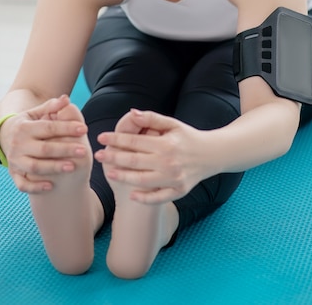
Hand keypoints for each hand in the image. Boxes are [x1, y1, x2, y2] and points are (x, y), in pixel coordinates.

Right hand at [0, 96, 90, 193]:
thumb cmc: (27, 124)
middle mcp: (18, 144)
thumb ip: (50, 107)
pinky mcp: (13, 174)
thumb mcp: (34, 113)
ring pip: (35, 167)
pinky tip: (51, 186)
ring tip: (72, 166)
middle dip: (64, 149)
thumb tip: (66, 98)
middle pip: (44, 149)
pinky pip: (23, 184)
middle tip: (83, 151)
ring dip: (54, 167)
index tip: (84, 129)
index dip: (66, 128)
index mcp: (24, 127)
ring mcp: (15, 160)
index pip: (48, 128)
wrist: (4, 136)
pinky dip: (35, 187)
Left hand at [95, 109, 215, 203]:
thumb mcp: (172, 124)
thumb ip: (151, 118)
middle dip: (114, 157)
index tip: (101, 137)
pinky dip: (145, 198)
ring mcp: (174, 179)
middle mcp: (169, 162)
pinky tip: (132, 195)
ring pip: (143, 181)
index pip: (135, 141)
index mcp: (165, 143)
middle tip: (98, 155)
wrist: (212, 154)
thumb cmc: (187, 137)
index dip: (116, 139)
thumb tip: (131, 113)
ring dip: (124, 177)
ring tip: (109, 172)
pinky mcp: (179, 191)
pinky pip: (159, 198)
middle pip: (135, 161)